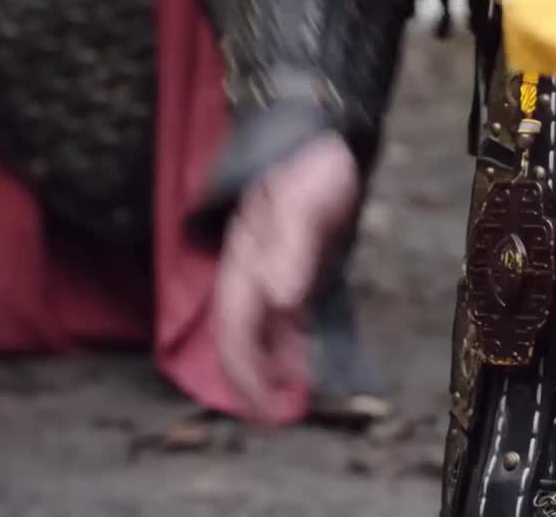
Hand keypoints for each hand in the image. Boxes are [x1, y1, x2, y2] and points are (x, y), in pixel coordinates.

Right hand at [214, 133, 360, 426]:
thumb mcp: (305, 204)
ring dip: (269, 367)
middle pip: (240, 338)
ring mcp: (267, 271)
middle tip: (274, 420)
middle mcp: (249, 271)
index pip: (236, 329)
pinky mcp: (289, 268)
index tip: (266, 409)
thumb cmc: (312, 167)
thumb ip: (291, 250)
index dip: (246, 373)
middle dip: (252, 382)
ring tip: (289, 401)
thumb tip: (281, 299)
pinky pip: (281, 317)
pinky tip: (301, 364)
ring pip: (259, 331)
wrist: (319, 135)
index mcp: (245, 260)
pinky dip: (287, 345)